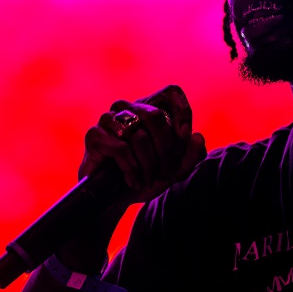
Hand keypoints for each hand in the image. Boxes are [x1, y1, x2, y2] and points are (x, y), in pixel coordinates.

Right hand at [78, 84, 206, 205]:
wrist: (118, 199)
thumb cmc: (149, 177)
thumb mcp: (177, 169)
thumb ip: (192, 155)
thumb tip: (198, 136)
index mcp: (150, 108)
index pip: (171, 92)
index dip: (181, 111)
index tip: (184, 136)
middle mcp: (129, 108)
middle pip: (155, 116)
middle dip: (165, 149)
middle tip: (164, 171)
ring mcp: (109, 119)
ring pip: (139, 136)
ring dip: (148, 164)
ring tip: (147, 179)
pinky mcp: (94, 135)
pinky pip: (121, 149)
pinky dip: (132, 169)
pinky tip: (133, 180)